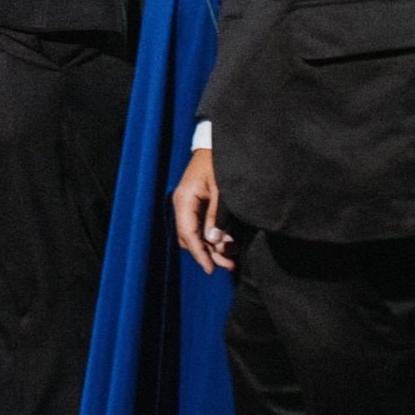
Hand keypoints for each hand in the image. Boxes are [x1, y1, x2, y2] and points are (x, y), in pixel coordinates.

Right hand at [171, 147, 233, 271]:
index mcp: (184, 200)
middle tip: (229, 266)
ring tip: (232, 259)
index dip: (200, 254)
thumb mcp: (221, 191)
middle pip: (190, 238)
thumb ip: (216, 216)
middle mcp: (183, 204)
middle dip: (208, 254)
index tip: (211, 269)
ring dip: (212, 248)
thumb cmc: (218, 164)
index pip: (188, 234)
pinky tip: (228, 244)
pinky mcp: (197, 204)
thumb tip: (213, 242)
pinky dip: (214, 238)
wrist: (216, 145)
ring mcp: (189, 205)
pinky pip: (202, 227)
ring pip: (196, 235)